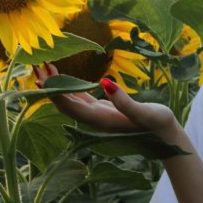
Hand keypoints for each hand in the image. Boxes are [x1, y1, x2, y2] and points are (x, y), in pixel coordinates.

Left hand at [32, 63, 178, 141]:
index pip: (71, 107)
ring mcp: (97, 115)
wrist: (165, 137)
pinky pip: (80, 98)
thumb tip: (105, 83)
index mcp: (101, 120)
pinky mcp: (103, 110)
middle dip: (49, 86)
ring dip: (57, 85)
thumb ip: (124, 101)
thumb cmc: (157, 125)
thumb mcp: (144, 113)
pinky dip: (69, 87)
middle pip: (64, 103)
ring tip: (45, 67)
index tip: (42, 77)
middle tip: (36, 65)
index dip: (54, 93)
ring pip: (70, 100)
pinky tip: (62, 77)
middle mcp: (94, 119)